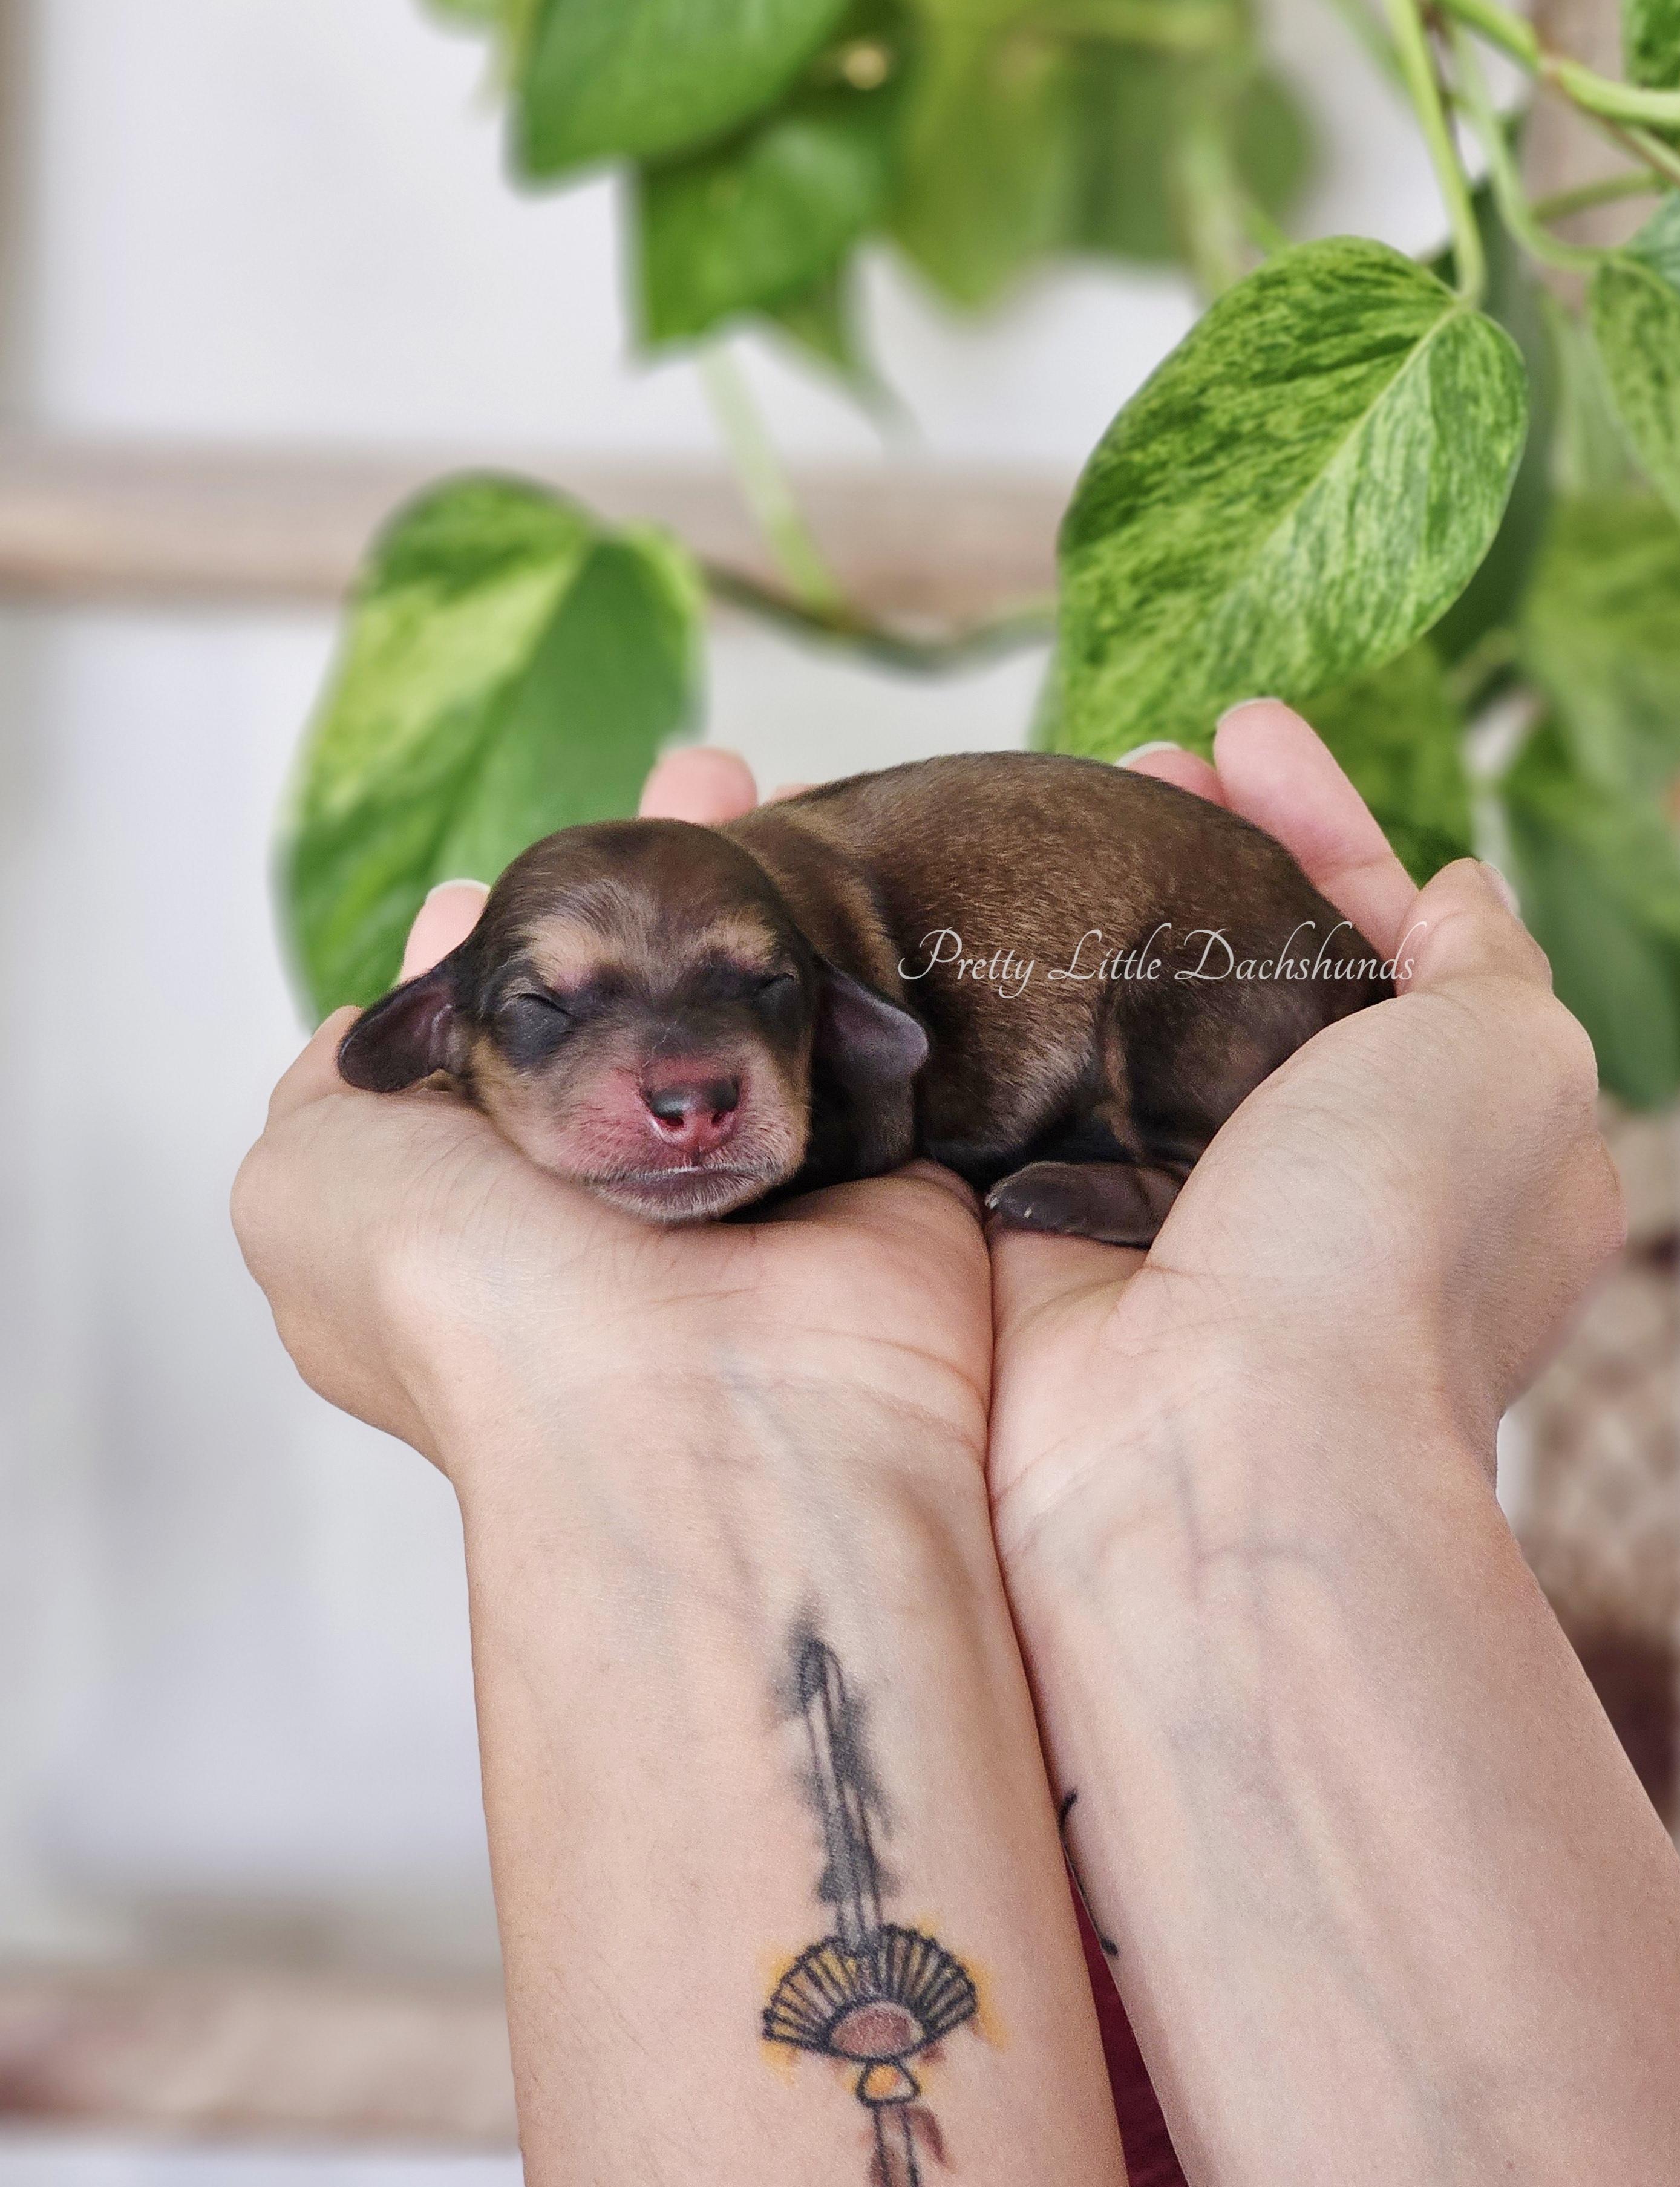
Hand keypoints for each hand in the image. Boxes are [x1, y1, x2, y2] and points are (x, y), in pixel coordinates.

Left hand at [231, 748, 989, 1489]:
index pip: (480, 1048)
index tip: (486, 880)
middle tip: (692, 773)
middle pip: (626, 995)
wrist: (695, 1414)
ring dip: (757, 885)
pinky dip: (847, 956)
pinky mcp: (867, 1178)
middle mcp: (605, 1192)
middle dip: (643, 876)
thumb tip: (387, 1033)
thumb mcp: (306, 1186)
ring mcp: (745, 1185)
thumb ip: (335, 1090)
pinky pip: (850, 1039)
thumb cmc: (476, 1300)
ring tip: (747, 772)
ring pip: (739, 998)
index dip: (480, 948)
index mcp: (473, 1201)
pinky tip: (841, 863)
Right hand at [986, 703, 1625, 1550]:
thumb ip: (1489, 960)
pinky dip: (1007, 1006)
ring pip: (1139, 1016)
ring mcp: (1185, 1203)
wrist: (1222, 1433)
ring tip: (1029, 812)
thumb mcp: (1514, 1055)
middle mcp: (1322, 1173)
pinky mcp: (1063, 1233)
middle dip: (1196, 849)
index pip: (1392, 936)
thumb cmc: (1391, 1241)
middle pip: (1254, 964)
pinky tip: (968, 925)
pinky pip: (1036, 1086)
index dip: (1322, 822)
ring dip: (1092, 912)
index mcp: (1458, 1133)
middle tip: (1123, 760)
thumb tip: (1459, 891)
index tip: (1242, 729)